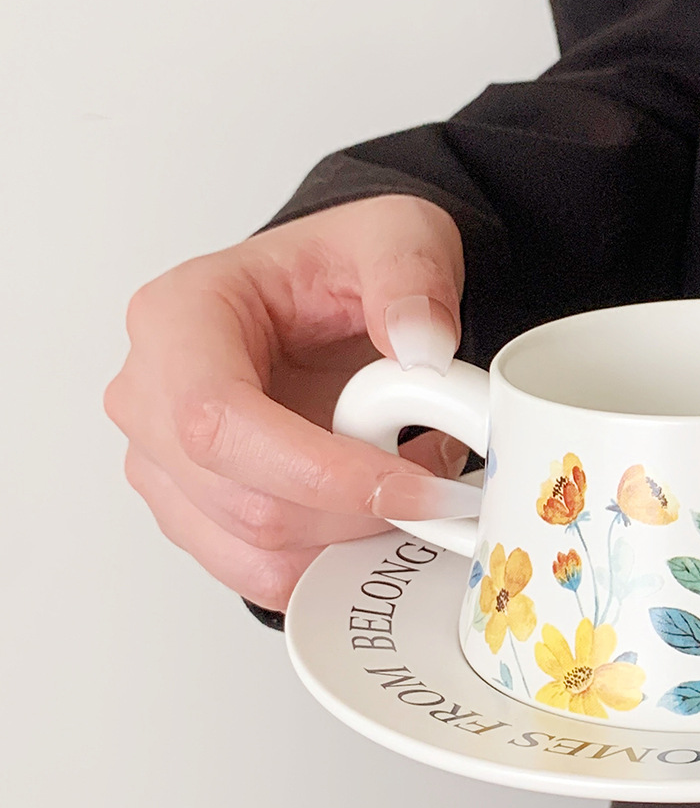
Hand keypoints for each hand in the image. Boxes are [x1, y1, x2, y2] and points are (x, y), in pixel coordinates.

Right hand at [105, 194, 475, 612]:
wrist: (333, 294)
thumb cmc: (344, 264)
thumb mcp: (397, 234)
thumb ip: (412, 277)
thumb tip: (422, 347)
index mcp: (178, 319)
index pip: (217, 421)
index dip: (318, 472)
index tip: (410, 487)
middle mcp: (151, 397)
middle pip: (241, 502)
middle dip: (356, 512)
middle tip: (440, 487)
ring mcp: (165, 465)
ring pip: (255, 552)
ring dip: (353, 538)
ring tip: (412, 480)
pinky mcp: (198, 514)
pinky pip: (264, 573)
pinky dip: (337, 560)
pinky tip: (379, 510)